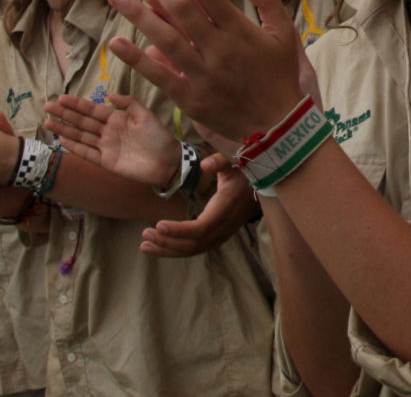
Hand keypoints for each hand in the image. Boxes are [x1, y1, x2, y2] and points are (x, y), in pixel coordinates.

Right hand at [44, 94, 178, 190]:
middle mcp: (108, 132)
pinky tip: (62, 141)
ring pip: (81, 136)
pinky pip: (87, 153)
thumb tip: (110, 95)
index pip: (92, 109)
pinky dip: (75, 148)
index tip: (61, 98)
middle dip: (65, 114)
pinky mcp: (106, 162)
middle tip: (47, 106)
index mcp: (117, 118)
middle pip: (82, 122)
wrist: (168, 162)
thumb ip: (129, 103)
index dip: (77, 104)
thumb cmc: (159, 137)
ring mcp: (106, 147)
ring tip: (47, 123)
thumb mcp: (145, 115)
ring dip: (64, 130)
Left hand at [105, 0, 304, 145]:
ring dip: (138, 15)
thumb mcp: (285, 34)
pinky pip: (160, 76)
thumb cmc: (279, 77)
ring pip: (165, 40)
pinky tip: (117, 43)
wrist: (278, 127)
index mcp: (240, 31)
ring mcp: (203, 76)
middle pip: (181, 8)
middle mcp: (219, 50)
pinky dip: (138, 60)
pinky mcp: (191, 100)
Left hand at [140, 162, 258, 257]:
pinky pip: (196, 248)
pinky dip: (176, 249)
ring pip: (194, 250)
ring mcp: (223, 234)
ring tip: (144, 245)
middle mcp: (225, 226)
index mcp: (226, 207)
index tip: (158, 224)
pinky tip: (159, 246)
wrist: (266, 184)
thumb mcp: (236, 160)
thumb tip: (204, 165)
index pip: (201, 228)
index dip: (179, 230)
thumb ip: (221, 160)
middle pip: (194, 244)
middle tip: (145, 234)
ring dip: (168, 249)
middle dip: (167, 242)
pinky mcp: (218, 236)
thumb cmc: (246, 169)